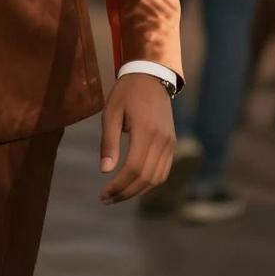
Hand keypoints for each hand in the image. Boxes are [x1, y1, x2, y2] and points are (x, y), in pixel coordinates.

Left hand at [98, 73, 175, 204]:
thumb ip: (108, 141)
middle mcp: (162, 140)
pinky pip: (163, 171)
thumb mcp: (111, 112)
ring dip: (137, 191)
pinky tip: (132, 184)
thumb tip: (105, 171)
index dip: (118, 186)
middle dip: (125, 193)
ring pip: (157, 178)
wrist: (151, 76)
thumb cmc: (126, 92)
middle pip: (146, 178)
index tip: (103, 194)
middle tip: (106, 199)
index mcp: (145, 130)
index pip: (134, 168)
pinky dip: (149, 182)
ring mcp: (170, 143)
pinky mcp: (172, 144)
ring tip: (117, 195)